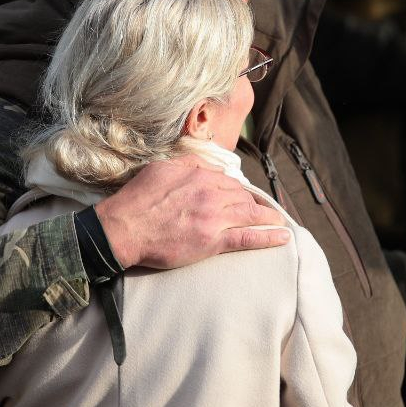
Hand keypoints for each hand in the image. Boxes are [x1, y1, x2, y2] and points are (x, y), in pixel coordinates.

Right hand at [94, 155, 288, 269]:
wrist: (123, 228)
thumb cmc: (137, 200)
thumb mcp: (161, 169)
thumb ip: (188, 165)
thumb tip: (209, 167)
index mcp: (199, 176)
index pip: (230, 182)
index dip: (240, 191)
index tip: (246, 197)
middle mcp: (210, 193)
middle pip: (243, 197)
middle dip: (255, 204)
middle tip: (264, 212)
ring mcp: (213, 218)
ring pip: (250, 214)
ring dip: (270, 218)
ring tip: (281, 222)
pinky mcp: (212, 241)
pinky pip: (247, 238)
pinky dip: (268, 237)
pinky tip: (282, 237)